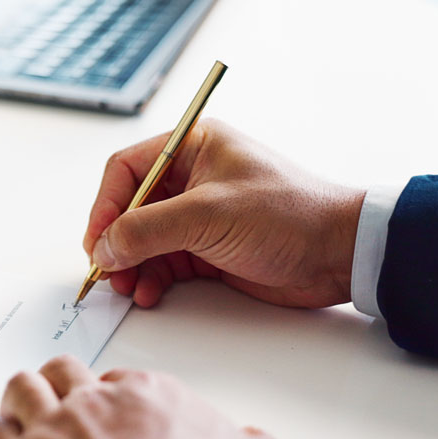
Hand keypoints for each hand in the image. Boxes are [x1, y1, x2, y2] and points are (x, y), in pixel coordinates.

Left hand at [0, 355, 281, 438]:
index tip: (108, 414)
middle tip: (59, 402)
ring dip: (20, 399)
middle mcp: (94, 403)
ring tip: (21, 413)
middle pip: (64, 372)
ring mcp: (52, 429)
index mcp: (146, 396)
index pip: (117, 381)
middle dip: (59, 384)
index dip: (108, 399)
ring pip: (22, 388)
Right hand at [83, 120, 364, 307]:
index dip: (105, 205)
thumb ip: (148, 229)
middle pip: (130, 207)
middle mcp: (191, 177)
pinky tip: (150, 292)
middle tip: (108, 269)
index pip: (127, 170)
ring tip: (129, 286)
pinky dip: (152, 278)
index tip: (96, 239)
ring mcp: (199, 214)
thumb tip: (105, 246)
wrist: (341, 255)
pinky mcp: (208, 248)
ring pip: (144, 238)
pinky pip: (164, 261)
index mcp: (192, 147)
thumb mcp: (208, 215)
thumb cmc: (289, 215)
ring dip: (131, 263)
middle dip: (116, 240)